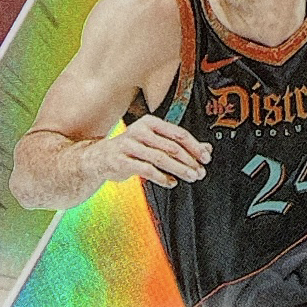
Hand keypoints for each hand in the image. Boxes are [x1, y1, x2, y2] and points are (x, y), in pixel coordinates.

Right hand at [97, 115, 211, 187]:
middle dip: (189, 161)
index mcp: (150, 123)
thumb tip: (206, 149)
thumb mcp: (155, 142)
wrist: (100, 158)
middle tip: (200, 172)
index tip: (206, 158)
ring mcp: (129, 145)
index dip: (194, 146)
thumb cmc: (131, 149)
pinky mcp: (122, 160)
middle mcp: (139, 131)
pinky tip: (171, 183)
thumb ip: (179, 145)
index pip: (178, 133)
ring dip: (179, 170)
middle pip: (171, 146)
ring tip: (190, 177)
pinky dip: (162, 178)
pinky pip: (146, 170)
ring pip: (160, 158)